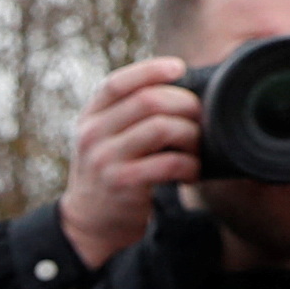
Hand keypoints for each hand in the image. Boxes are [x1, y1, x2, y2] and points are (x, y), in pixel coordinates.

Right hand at [58, 56, 198, 268]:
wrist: (90, 220)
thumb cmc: (110, 171)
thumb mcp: (105, 138)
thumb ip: (128, 113)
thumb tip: (181, 87)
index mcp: (90, 117)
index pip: (118, 83)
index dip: (151, 70)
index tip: (179, 68)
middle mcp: (93, 134)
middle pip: (149, 100)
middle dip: (185, 104)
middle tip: (199, 118)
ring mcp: (105, 158)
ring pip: (162, 128)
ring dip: (191, 135)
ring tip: (195, 148)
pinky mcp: (121, 183)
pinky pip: (168, 163)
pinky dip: (190, 165)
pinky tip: (190, 172)